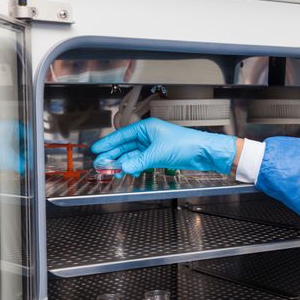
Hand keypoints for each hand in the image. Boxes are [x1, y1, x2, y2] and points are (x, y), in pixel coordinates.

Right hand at [91, 118, 236, 175]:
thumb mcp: (158, 153)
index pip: (122, 135)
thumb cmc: (186, 144)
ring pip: (132, 155)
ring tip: (112, 171)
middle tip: (100, 164)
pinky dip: (134, 166)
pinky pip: (141, 161)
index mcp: (147, 128)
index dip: (108, 143)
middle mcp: (149, 136)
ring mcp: (153, 146)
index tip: (96, 149)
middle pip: (125, 146)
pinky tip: (129, 171)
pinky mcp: (159, 156)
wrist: (203, 152)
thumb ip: (139, 161)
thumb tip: (124, 167)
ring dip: (123, 162)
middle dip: (113, 155)